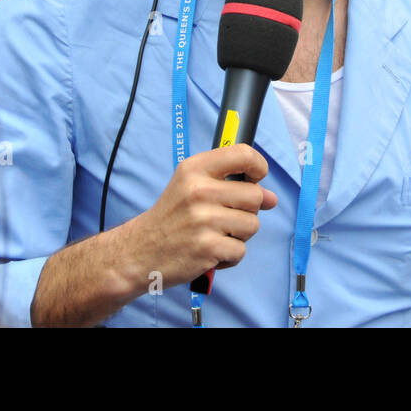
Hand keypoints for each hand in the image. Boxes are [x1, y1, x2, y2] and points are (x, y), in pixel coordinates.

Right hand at [124, 144, 277, 287]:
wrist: (139, 251)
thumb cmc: (171, 218)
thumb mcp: (191, 187)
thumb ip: (231, 186)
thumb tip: (271, 198)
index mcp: (194, 169)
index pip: (243, 154)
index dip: (258, 166)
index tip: (256, 177)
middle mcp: (199, 190)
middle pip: (255, 196)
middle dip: (247, 211)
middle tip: (225, 218)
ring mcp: (203, 220)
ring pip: (252, 225)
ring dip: (239, 235)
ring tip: (215, 235)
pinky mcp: (207, 248)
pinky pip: (241, 251)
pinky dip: (229, 257)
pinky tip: (210, 252)